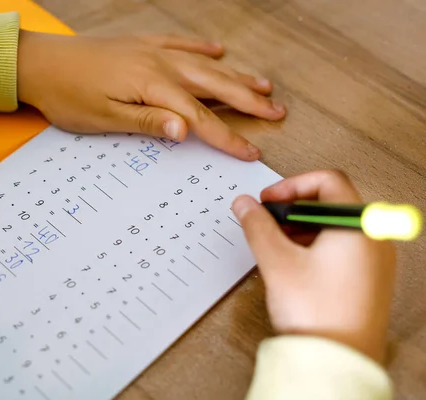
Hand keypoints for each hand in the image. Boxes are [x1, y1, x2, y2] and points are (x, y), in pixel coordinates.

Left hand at [16, 31, 285, 160]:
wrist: (39, 62)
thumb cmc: (67, 94)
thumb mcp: (104, 118)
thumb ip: (148, 123)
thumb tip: (185, 131)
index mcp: (151, 87)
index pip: (199, 116)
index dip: (227, 136)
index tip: (250, 151)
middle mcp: (159, 64)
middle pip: (213, 86)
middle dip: (247, 101)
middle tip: (276, 112)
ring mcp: (152, 51)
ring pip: (204, 65)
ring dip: (235, 75)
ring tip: (263, 85)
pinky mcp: (141, 45)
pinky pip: (180, 44)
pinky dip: (202, 48)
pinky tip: (218, 51)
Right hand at [231, 170, 395, 362]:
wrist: (335, 360)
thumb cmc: (317, 314)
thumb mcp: (277, 261)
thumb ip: (257, 226)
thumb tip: (246, 205)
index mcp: (358, 225)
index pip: (327, 181)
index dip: (291, 185)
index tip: (269, 201)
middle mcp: (373, 237)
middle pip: (332, 202)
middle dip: (294, 208)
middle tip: (268, 221)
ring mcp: (375, 259)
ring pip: (336, 225)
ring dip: (302, 226)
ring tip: (277, 243)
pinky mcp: (369, 277)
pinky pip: (343, 246)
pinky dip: (316, 243)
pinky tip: (294, 261)